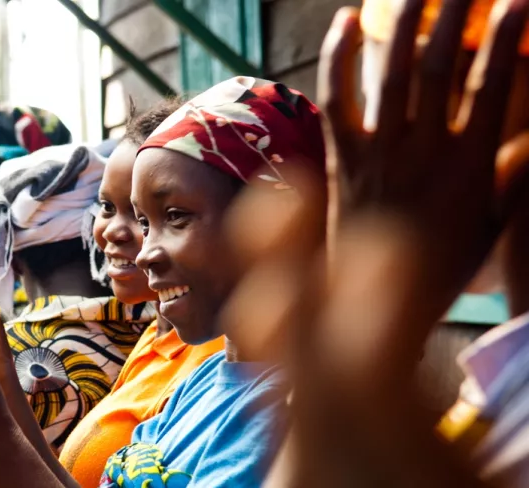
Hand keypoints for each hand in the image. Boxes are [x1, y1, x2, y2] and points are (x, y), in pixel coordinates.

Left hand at [320, 0, 528, 335]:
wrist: (377, 301)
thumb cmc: (443, 263)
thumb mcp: (493, 224)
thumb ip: (513, 177)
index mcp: (469, 168)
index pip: (493, 89)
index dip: (506, 41)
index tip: (517, 4)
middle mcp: (423, 153)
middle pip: (442, 69)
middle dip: (456, 17)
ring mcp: (378, 154)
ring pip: (394, 75)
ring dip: (407, 23)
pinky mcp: (340, 158)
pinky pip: (337, 99)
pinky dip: (339, 58)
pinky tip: (345, 19)